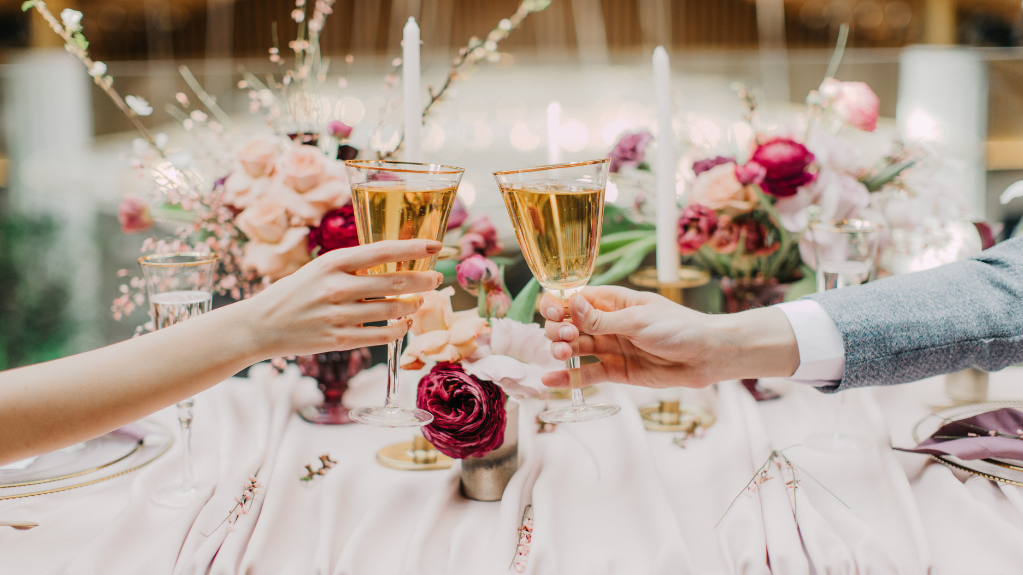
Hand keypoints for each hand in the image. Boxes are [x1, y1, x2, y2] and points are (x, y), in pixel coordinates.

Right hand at [242, 239, 444, 358]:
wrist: (261, 325)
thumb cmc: (296, 293)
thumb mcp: (320, 269)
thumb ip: (353, 266)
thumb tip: (396, 263)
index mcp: (332, 263)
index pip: (382, 251)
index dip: (413, 249)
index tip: (436, 246)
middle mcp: (336, 287)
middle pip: (394, 282)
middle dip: (422, 280)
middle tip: (437, 278)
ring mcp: (337, 315)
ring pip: (392, 310)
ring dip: (413, 306)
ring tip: (419, 302)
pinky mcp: (339, 340)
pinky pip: (381, 336)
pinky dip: (399, 330)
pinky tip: (403, 324)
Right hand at [539, 286, 799, 388]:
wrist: (708, 356)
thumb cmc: (679, 328)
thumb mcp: (638, 320)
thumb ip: (602, 319)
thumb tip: (572, 304)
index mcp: (613, 301)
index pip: (575, 299)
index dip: (558, 304)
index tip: (554, 313)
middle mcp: (607, 323)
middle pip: (568, 324)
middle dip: (559, 329)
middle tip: (565, 338)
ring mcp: (610, 348)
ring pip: (575, 349)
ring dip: (561, 351)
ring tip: (560, 356)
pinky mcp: (616, 371)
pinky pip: (587, 374)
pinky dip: (568, 378)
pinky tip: (550, 381)